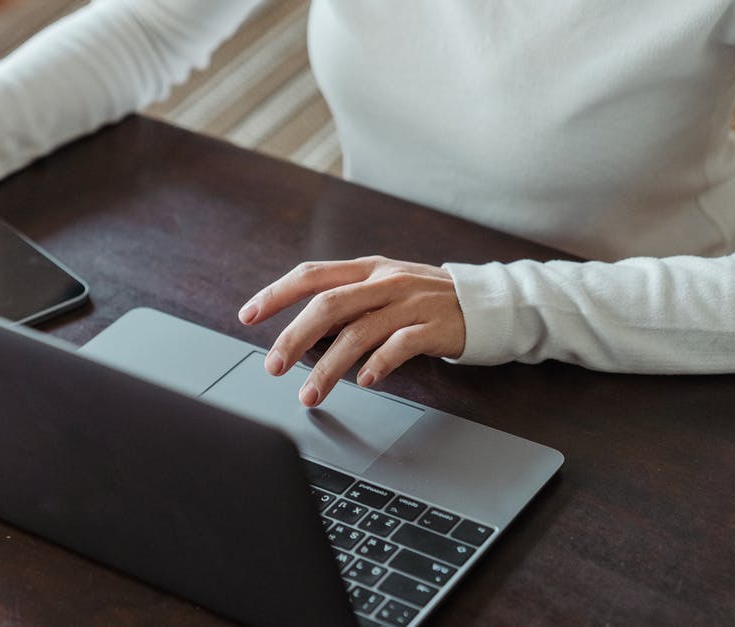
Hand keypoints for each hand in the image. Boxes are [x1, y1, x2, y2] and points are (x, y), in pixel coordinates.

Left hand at [238, 256, 465, 406]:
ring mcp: (410, 303)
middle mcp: (384, 281)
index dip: (276, 293)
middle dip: (295, 337)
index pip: (311, 275)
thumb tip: (301, 332)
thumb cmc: (424, 300)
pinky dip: (378, 364)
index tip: (248, 315)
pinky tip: (364, 382)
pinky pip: (400, 346)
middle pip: (328, 305)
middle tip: (273, 366)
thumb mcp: (382, 290)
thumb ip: (346, 303)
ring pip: (358, 332)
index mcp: (365, 269)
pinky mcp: (434, 326)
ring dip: (329, 367)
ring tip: (311, 394)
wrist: (486, 303)